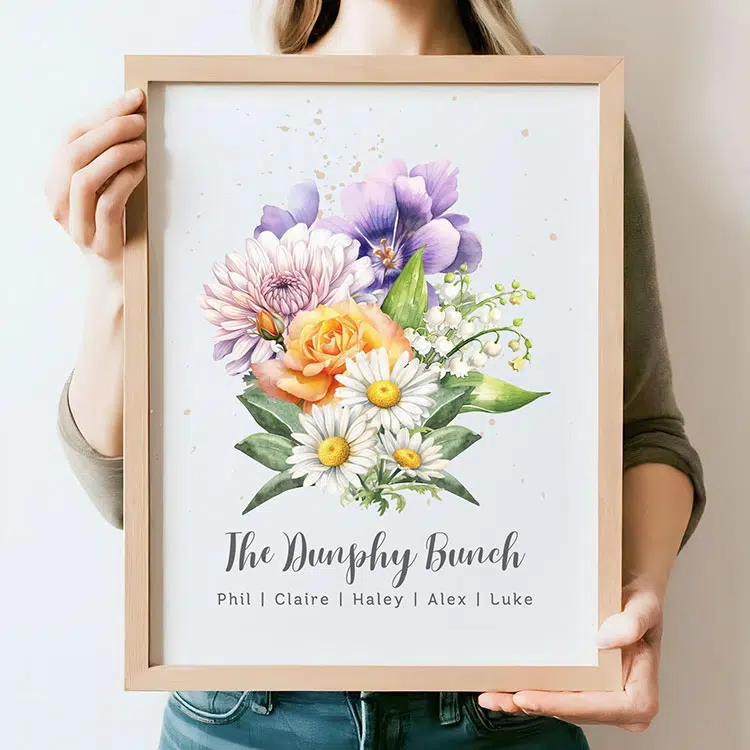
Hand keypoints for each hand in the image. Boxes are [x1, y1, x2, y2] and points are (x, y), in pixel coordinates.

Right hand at [45, 88, 145, 269]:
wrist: (119, 276)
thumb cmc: (116, 226)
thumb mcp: (107, 188)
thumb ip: (108, 160)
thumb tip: (131, 116)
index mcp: (55, 182)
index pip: (71, 137)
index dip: (102, 115)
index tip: (132, 99)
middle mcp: (58, 203)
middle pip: (74, 153)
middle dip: (109, 129)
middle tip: (139, 121)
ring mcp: (76, 224)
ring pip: (84, 178)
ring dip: (115, 154)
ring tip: (141, 145)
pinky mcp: (99, 242)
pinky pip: (107, 204)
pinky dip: (125, 181)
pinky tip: (140, 170)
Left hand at [479, 576, 662, 731]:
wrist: (630, 595)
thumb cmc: (640, 602)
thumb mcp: (644, 606)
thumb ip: (633, 621)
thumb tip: (605, 640)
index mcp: (639, 698)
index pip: (598, 708)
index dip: (562, 706)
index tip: (529, 698)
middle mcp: (618, 706)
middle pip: (572, 712)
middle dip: (536, 706)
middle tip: (501, 697)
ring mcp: (598, 700)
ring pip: (557, 706)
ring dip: (524, 704)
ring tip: (492, 696)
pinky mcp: (581, 691)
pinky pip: (553, 695)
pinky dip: (527, 694)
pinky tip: (501, 691)